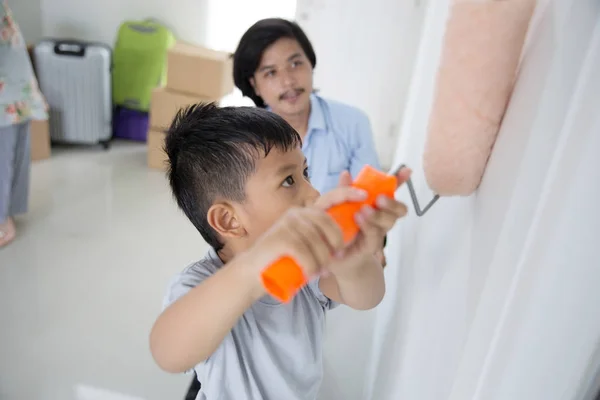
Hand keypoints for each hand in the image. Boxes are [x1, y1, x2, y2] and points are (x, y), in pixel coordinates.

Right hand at [246, 187, 368, 286]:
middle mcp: (295, 214)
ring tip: (320, 272)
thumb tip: (344, 243)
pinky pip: (304, 251)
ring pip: (316, 241)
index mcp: (304, 213)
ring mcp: (287, 224)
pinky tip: (310, 274)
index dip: (347, 193)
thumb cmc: (281, 260)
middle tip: (336, 259)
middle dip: (336, 242)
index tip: (364, 196)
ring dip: (322, 260)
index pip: (329, 198)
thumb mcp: (303, 246)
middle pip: (327, 222)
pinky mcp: (280, 238)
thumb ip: (317, 239)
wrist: (253, 272)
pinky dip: (310, 265)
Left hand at [329, 168, 410, 263]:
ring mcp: (378, 232)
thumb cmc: (336, 228)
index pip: (391, 191)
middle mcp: (381, 218)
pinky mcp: (370, 246)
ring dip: (379, 214)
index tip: (406, 170)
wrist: (332, 256)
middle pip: (399, 209)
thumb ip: (343, 191)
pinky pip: (375, 235)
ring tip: (363, 211)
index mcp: (375, 204)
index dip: (400, 180)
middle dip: (392, 202)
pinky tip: (359, 219)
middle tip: (379, 198)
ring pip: (389, 222)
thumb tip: (346, 174)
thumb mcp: (334, 206)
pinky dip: (369, 226)